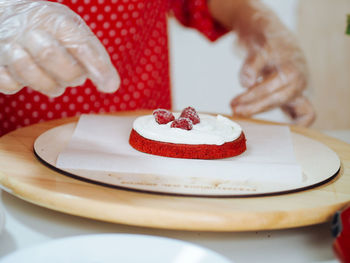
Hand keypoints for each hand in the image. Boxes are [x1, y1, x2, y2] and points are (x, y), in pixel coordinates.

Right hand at [0, 1, 119, 96]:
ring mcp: (7, 45)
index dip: (96, 65)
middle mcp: (28, 29)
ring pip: (28, 72)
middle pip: (49, 54)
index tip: (110, 85)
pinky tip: (28, 78)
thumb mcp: (75, 34)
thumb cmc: (50, 32)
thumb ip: (96, 58)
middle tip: (74, 77)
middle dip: (69, 74)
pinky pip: (9, 84)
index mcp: (55, 19)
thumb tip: (112, 87)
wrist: (8, 19)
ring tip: (54, 79)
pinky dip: (22, 86)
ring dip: (49, 85)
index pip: (78, 42)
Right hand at [225, 0, 314, 125]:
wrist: (265, 28)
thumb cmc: (270, 63)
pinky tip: (243, 80)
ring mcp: (286, 60)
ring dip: (252, 95)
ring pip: (273, 82)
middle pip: (282, 97)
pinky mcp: (271, 45)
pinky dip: (249, 72)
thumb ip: (269, 101)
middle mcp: (297, 76)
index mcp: (298, 89)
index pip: (306, 112)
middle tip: (238, 113)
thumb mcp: (274, 85)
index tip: (278, 131)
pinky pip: (259, 61)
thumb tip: (247, 115)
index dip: (297, 124)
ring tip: (234, 103)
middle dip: (258, 107)